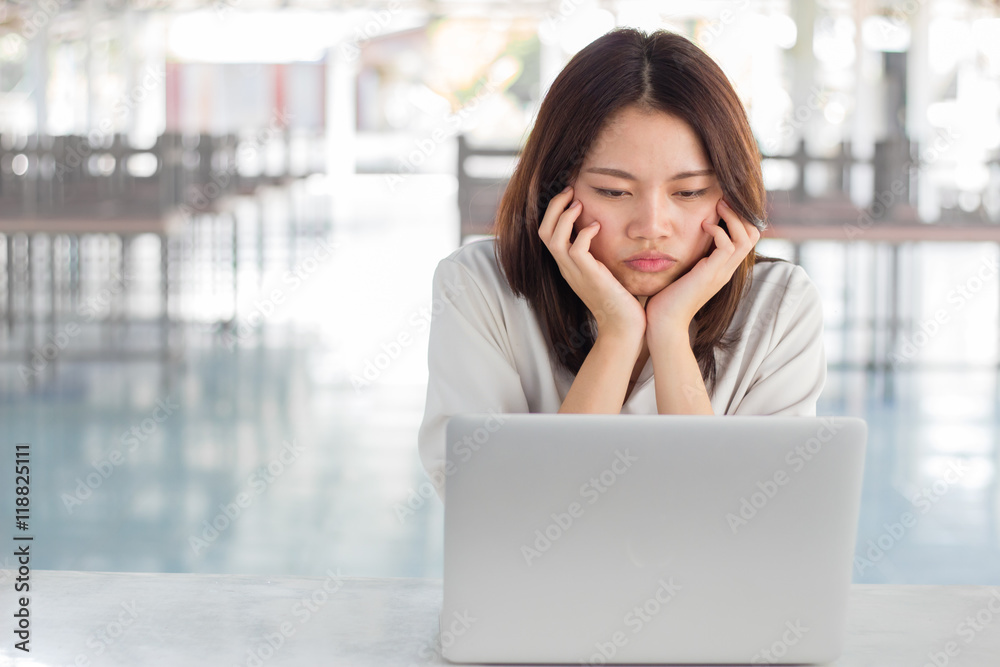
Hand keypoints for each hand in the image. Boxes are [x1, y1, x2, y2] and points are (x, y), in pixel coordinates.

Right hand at [537, 185, 645, 341]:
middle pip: (543, 231)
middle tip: (570, 191)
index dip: (554, 211)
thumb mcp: (605, 270)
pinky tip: (596, 227)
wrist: (624, 326)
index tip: (571, 196)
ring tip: (579, 204)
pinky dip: (583, 233)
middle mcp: (566, 267)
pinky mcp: (589, 276)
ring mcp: (575, 272)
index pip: (547, 233)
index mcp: (567, 265)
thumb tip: (606, 230)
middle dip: (553, 207)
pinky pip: (575, 249)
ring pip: (553, 237)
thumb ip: (599, 252)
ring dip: (565, 216)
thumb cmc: (620, 299)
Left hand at [644, 198, 759, 339]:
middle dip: (740, 213)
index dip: (738, 218)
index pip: (745, 237)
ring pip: (747, 237)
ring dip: (733, 217)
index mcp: (721, 268)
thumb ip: (687, 256)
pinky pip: (729, 246)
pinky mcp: (711, 274)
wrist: (663, 324)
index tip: (720, 204)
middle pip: (753, 234)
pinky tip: (704, 227)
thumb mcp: (681, 271)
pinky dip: (719, 231)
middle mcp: (726, 270)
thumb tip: (679, 239)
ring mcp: (721, 273)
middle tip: (722, 201)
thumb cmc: (666, 299)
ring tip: (717, 206)